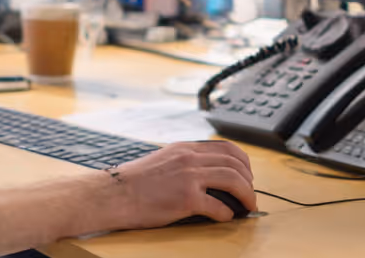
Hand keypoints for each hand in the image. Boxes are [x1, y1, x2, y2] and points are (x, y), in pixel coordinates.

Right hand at [105, 141, 257, 228]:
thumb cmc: (134, 183)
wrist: (114, 194)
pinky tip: (225, 217)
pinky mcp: (186, 199)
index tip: (247, 174)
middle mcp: (189, 158)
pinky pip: (217, 206)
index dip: (243, 162)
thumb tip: (206, 175)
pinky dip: (227, 213)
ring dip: (246, 195)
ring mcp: (188, 178)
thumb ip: (184, 162)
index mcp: (185, 148)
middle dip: (249, 180)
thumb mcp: (163, 160)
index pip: (226, 148)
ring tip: (248, 206)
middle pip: (234, 163)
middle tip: (250, 194)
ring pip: (233, 180)